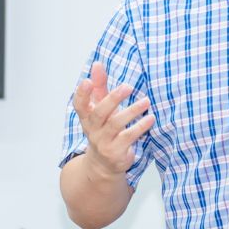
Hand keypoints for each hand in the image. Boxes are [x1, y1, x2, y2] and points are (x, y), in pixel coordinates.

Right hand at [70, 63, 152, 181]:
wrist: (103, 165)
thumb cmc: (104, 130)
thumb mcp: (100, 108)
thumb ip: (99, 86)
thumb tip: (97, 64)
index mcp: (86, 116)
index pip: (79, 104)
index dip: (82, 93)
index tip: (88, 81)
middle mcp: (92, 129)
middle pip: (99, 113)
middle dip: (112, 99)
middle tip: (127, 86)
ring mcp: (103, 142)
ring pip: (115, 124)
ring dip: (132, 111)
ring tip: (146, 101)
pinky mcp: (115, 152)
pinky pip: (128, 137)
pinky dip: (140, 127)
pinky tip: (150, 118)